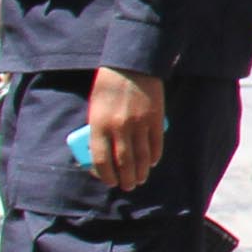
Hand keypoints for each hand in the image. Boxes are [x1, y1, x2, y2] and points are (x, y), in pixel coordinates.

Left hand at [85, 67, 166, 189]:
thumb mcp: (95, 109)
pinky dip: (154, 156)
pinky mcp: (155, 119)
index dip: (105, 175)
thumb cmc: (108, 86)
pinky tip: (152, 162)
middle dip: (126, 179)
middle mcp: (118, 128)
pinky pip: (156, 144)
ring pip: (141, 156)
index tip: (109, 181)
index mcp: (99, 125)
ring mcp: (139, 124)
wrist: (131, 66)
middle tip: (128, 186)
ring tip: (141, 179)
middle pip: (123, 162)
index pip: (101, 160)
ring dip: (141, 171)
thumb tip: (102, 154)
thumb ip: (98, 131)